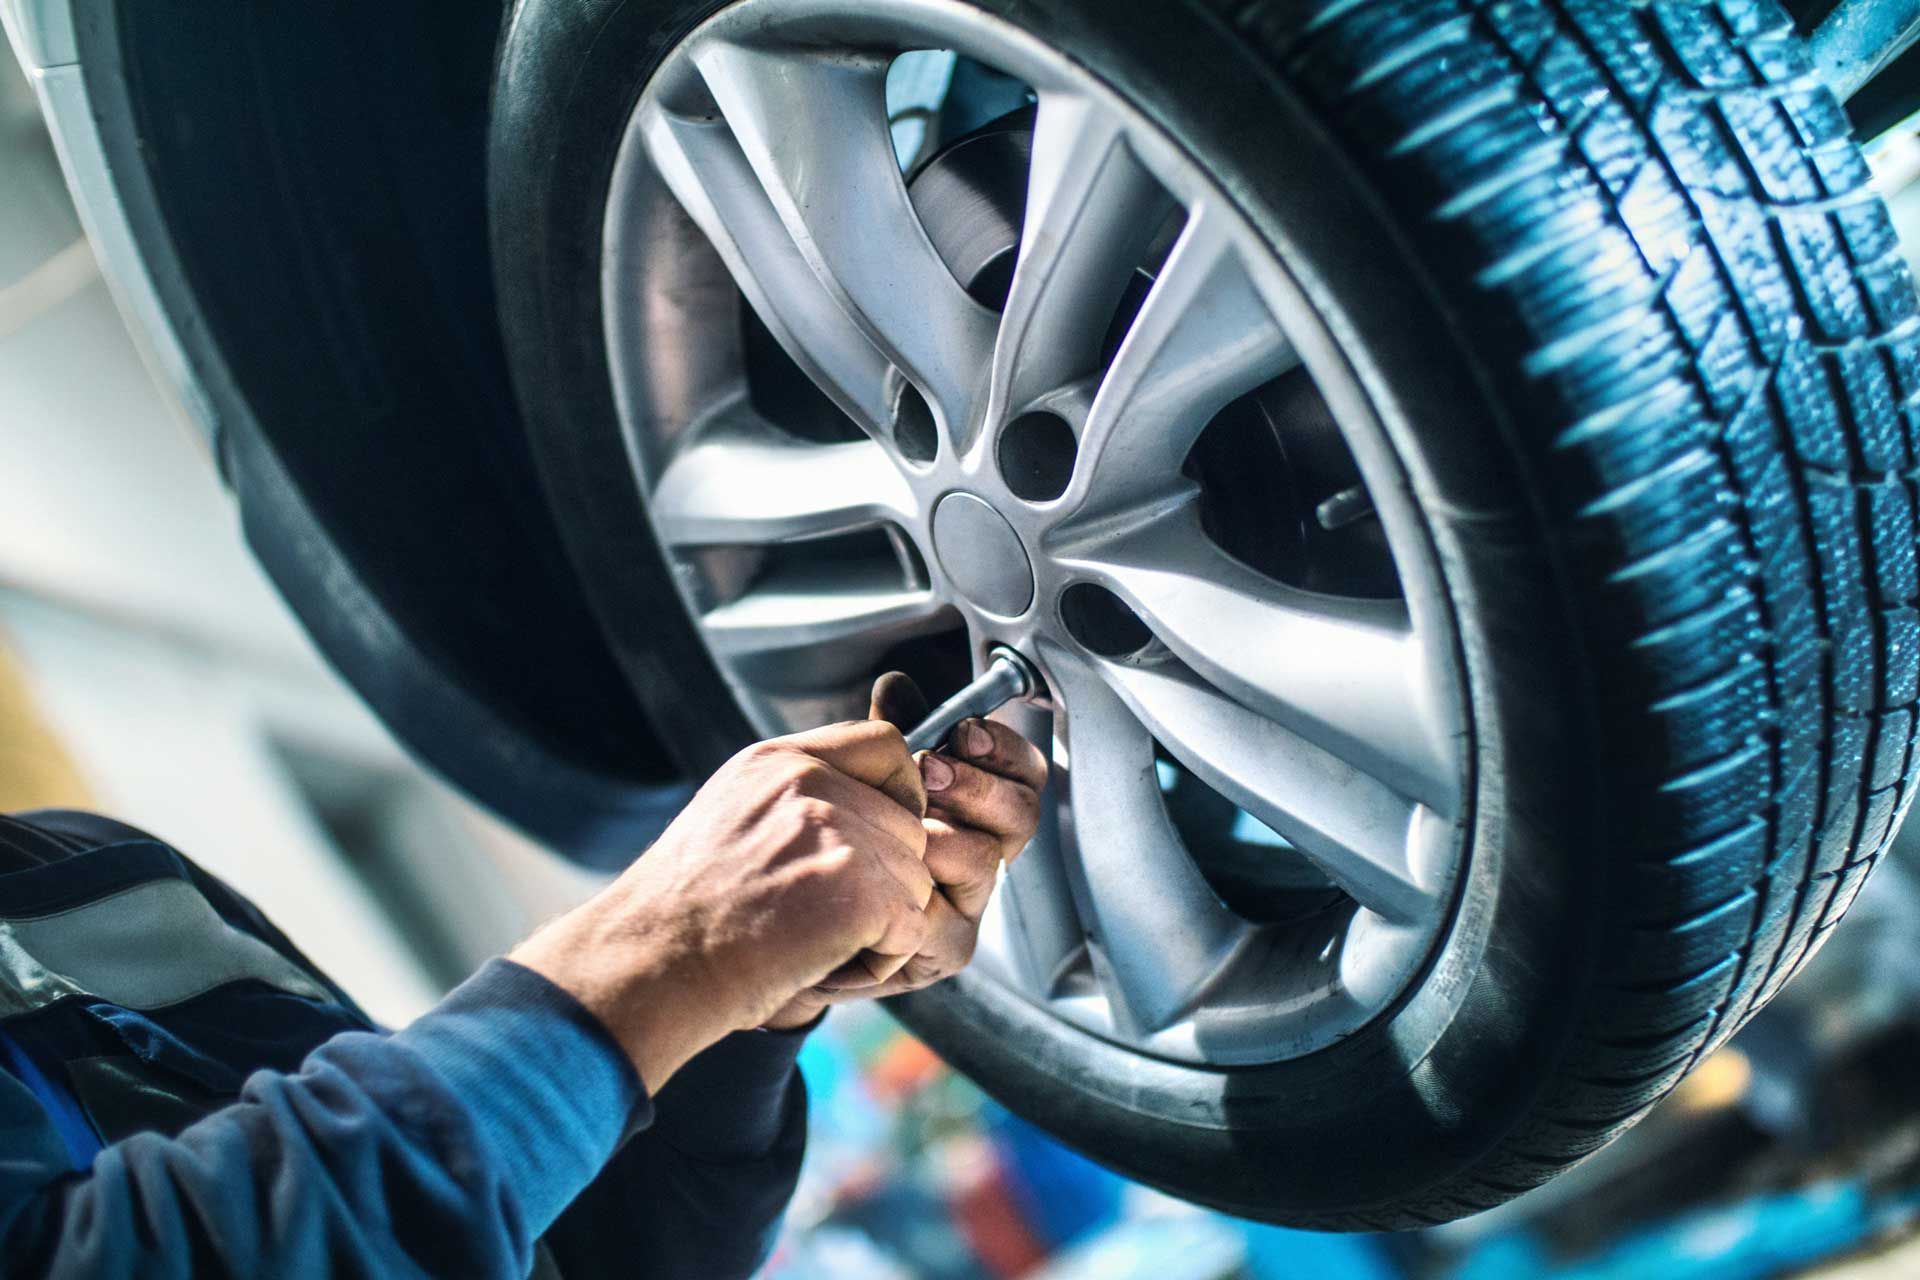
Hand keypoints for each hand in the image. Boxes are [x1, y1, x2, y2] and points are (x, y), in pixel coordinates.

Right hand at [509, 716, 934, 1091]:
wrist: (651, 964)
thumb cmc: (684, 908)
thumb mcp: (731, 811)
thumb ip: (795, 792)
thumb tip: (860, 797)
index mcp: (780, 760)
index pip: (887, 747)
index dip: (897, 795)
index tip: (870, 841)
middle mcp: (811, 784)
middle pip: (909, 825)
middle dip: (884, 879)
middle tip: (822, 915)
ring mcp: (838, 834)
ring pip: (916, 879)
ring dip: (882, 923)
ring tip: (815, 940)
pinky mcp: (859, 892)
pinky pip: (913, 926)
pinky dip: (881, 958)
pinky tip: (826, 963)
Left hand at [762, 672, 1049, 1028]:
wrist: (798, 919)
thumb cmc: (843, 844)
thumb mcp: (867, 780)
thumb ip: (893, 734)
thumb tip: (897, 687)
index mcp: (978, 808)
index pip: (1024, 773)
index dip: (1004, 749)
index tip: (964, 732)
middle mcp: (984, 853)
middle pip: (1022, 813)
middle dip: (977, 784)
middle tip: (930, 771)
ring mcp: (971, 903)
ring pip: (982, 857)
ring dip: (936, 831)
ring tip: (897, 824)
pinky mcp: (948, 947)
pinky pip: (945, 912)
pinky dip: (910, 886)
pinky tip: (879, 873)